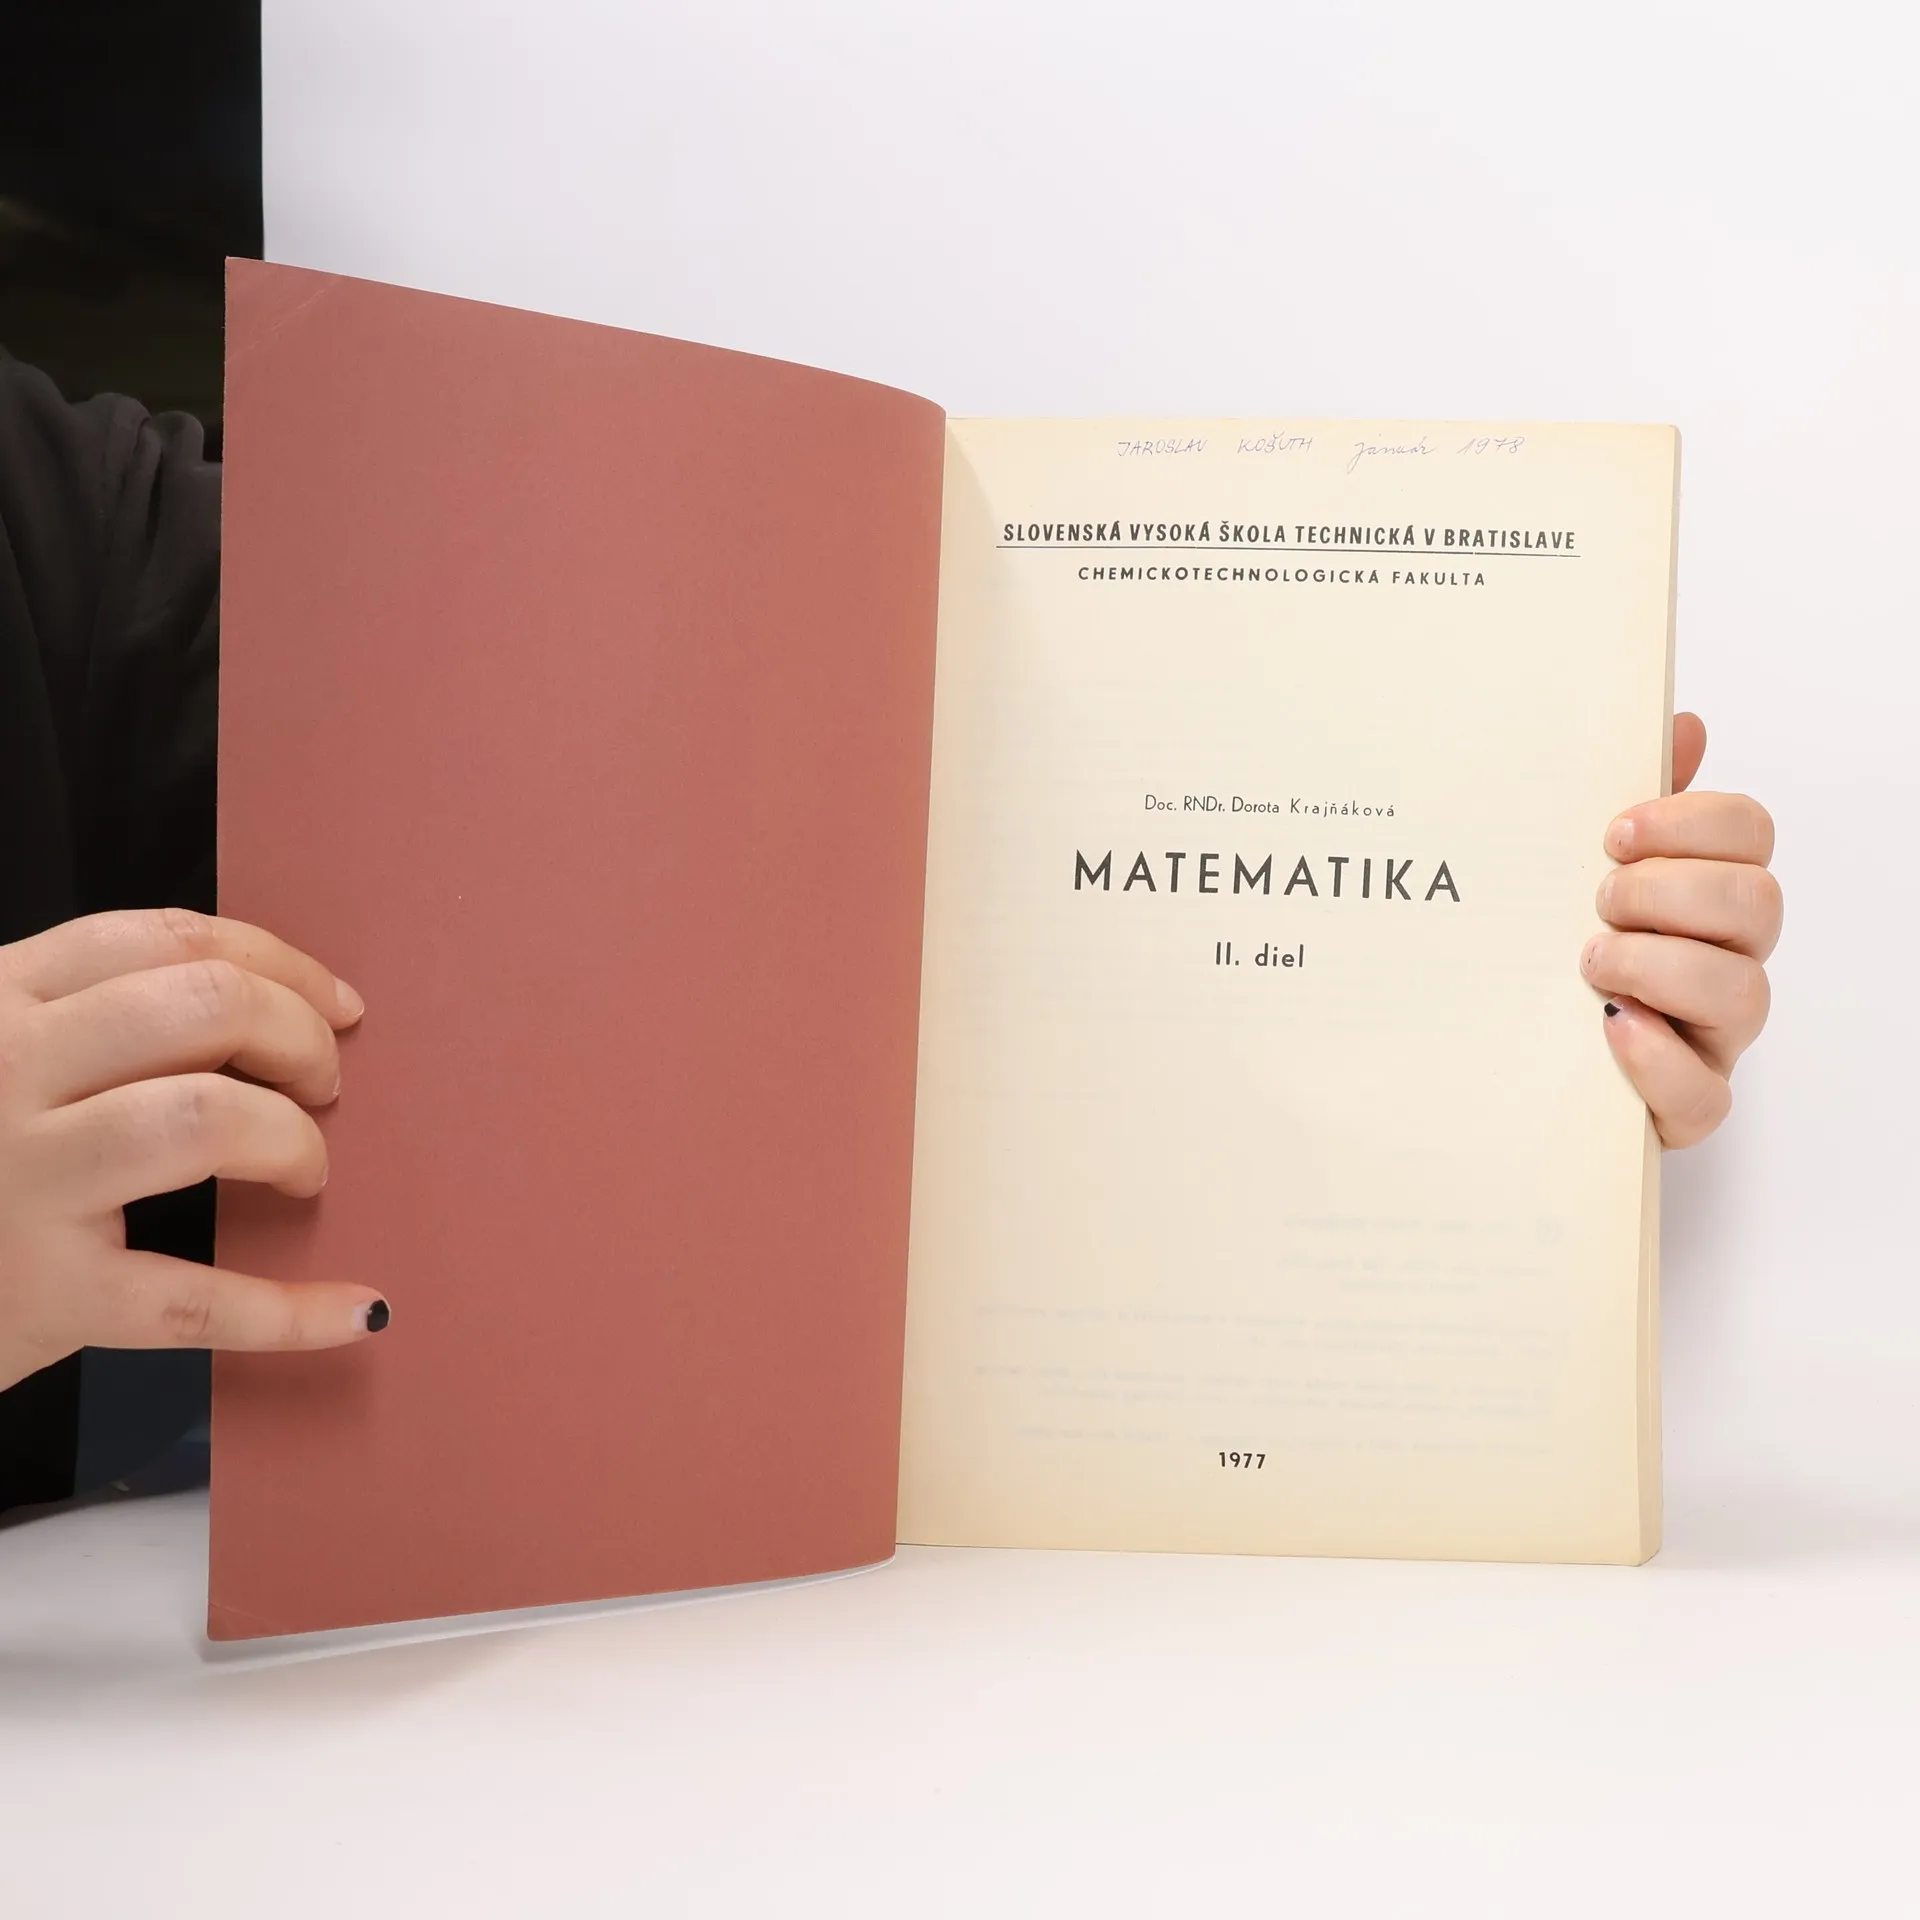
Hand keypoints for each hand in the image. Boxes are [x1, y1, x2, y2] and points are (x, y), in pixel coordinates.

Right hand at [0, 908, 386, 1391]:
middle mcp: (3, 1073)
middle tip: (325, 1083)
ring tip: (305, 1169)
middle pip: (205, 1007)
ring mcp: (21, 1181)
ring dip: (291, 1137)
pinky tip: (354, 1312)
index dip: (279, 964)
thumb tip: (261, 1009)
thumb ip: (83, 1020)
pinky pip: (196, 1297)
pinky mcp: (43, 1295)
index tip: (338, 1004)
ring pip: (206, 1117)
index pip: (167, 941)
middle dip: (298, 1035)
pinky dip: (293, 1311)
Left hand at [1584, 713, 1778, 1147]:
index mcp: (1708, 893)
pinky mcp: (1684, 1107)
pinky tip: (1610, 1025)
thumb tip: (1680, 723)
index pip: (1750, 833)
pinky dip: (1657, 1057)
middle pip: (1756, 903)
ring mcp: (1712, 1036)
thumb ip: (1634, 806)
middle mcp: (1727, 959)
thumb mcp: (1583, 874)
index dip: (1694, 821)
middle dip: (1672, 890)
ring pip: (1742, 993)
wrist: (1517, 1067)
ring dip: (1660, 965)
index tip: (1616, 831)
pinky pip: (1703, 1093)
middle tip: (1599, 899)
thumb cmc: (1566, 956)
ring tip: (1590, 961)